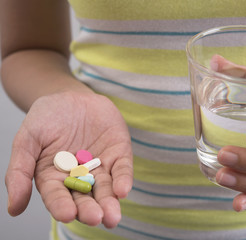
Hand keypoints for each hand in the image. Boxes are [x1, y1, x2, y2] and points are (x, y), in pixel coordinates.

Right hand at [5, 91, 132, 227]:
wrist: (70, 96)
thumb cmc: (46, 118)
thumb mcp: (27, 139)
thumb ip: (20, 170)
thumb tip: (13, 209)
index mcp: (54, 178)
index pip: (57, 196)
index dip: (61, 206)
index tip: (67, 214)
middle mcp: (79, 177)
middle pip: (84, 197)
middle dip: (90, 209)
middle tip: (96, 218)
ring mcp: (100, 166)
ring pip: (105, 188)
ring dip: (110, 202)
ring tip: (112, 216)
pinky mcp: (118, 154)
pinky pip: (122, 168)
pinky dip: (123, 179)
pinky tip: (123, 190)